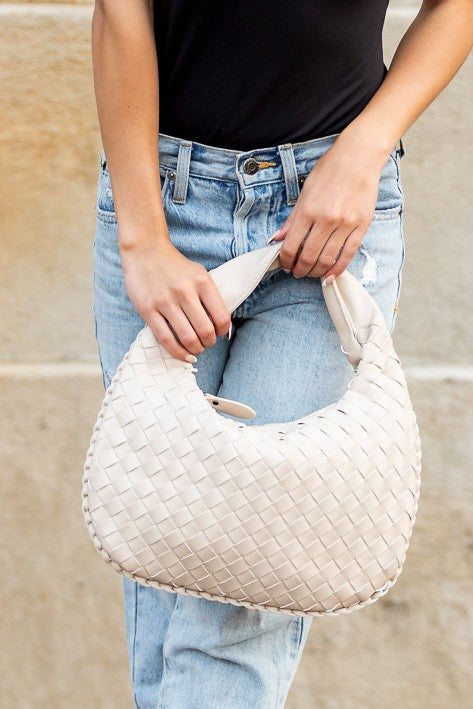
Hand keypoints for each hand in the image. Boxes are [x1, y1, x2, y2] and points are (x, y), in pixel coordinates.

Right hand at [120, 239, 231, 361]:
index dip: (223, 331)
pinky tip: (184, 354)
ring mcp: (165, 301)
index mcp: (202, 282)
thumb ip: (209, 296)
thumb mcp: (198, 273)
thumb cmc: (175, 266)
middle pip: (205, 331)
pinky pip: (165, 339)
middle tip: (207, 343)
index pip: (221, 317)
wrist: (145, 251)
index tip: (219, 333)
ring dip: (195, 349)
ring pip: (187, 338)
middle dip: (209, 343)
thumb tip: (220, 325)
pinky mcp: (147, 310)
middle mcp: (185, 291)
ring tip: (196, 348)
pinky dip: (178, 352)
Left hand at [270, 132, 388, 280]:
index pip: (291, 246)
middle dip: (300, 270)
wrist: (359, 156)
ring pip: (327, 259)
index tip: (285, 264)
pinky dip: (337, 269)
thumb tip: (277, 238)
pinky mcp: (361, 226)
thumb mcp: (305, 192)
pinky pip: (348, 254)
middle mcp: (326, 220)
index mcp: (308, 210)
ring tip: (311, 273)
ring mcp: (345, 224)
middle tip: (297, 272)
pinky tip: (330, 276)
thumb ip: (292, 219)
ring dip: (316, 272)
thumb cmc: (330, 170)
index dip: (285, 260)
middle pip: (309, 257)